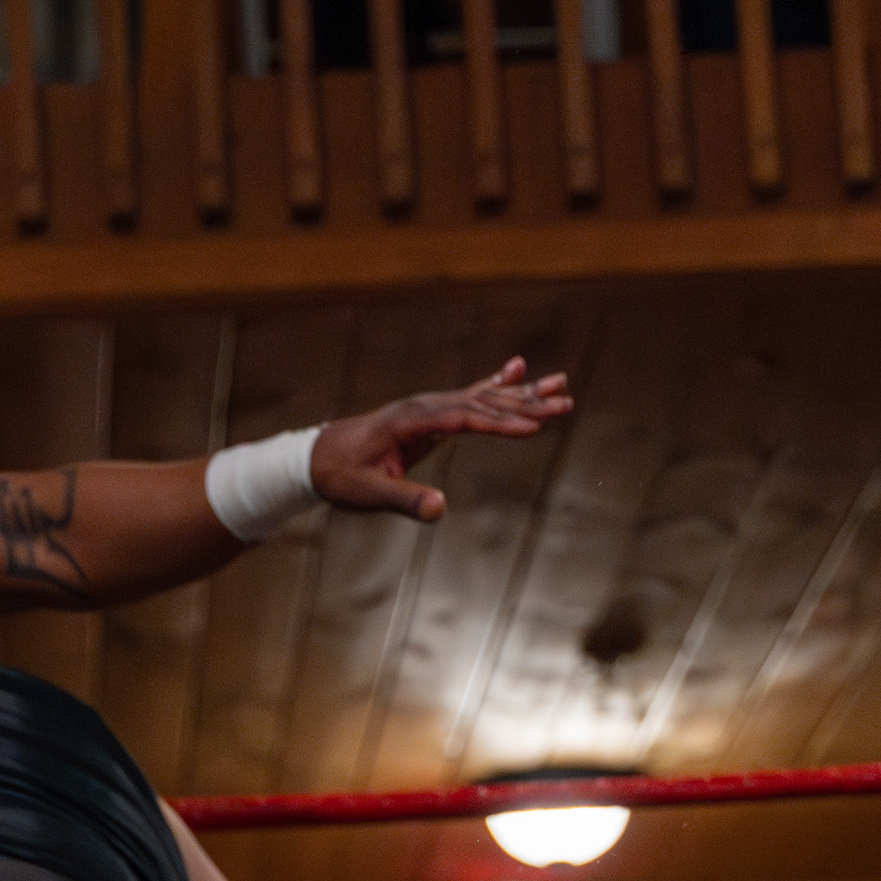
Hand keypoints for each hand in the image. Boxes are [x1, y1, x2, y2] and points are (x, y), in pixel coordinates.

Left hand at [307, 358, 575, 522]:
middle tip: (565, 403)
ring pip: (483, 397)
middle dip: (526, 404)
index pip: (463, 419)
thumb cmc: (340, 476)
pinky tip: (519, 370)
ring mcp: (428, 407)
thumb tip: (440, 510)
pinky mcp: (431, 414)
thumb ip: (404, 500)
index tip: (533, 428)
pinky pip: (471, 397)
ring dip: (522, 393)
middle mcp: (423, 406)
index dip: (499, 423)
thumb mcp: (368, 494)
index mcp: (410, 421)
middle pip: (483, 402)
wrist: (315, 458)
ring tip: (561, 386)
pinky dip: (497, 385)